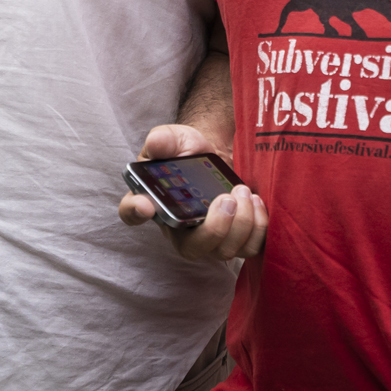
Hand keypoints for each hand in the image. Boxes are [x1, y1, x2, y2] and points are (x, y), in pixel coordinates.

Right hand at [116, 124, 266, 262]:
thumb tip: (155, 144)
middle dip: (213, 228)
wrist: (217, 155)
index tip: (146, 206)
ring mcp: (208, 239)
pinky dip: (258, 227)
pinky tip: (256, 201)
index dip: (135, 212)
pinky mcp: (235, 240)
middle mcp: (178, 229)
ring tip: (242, 191)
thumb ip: (164, 139)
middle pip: (191, 249)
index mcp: (153, 201)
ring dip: (240, 223)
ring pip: (223, 251)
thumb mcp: (175, 138)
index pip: (132, 213)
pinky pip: (248, 248)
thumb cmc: (189, 151)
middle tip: (226, 198)